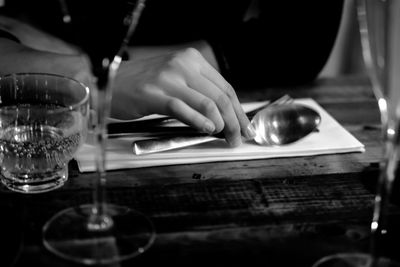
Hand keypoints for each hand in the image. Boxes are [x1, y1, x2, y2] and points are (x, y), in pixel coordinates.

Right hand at [111, 47, 255, 145]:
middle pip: (220, 97)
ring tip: (226, 138)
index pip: (225, 87)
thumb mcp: (175, 78)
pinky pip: (183, 110)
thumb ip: (197, 91)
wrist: (108, 82)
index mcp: (191, 60)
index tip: (246, 126)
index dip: (239, 110)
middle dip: (235, 121)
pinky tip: (208, 130)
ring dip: (222, 125)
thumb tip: (222, 115)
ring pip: (207, 104)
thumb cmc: (142, 84)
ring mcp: (168, 79)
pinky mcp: (154, 94)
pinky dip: (200, 122)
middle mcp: (183, 65)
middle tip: (239, 138)